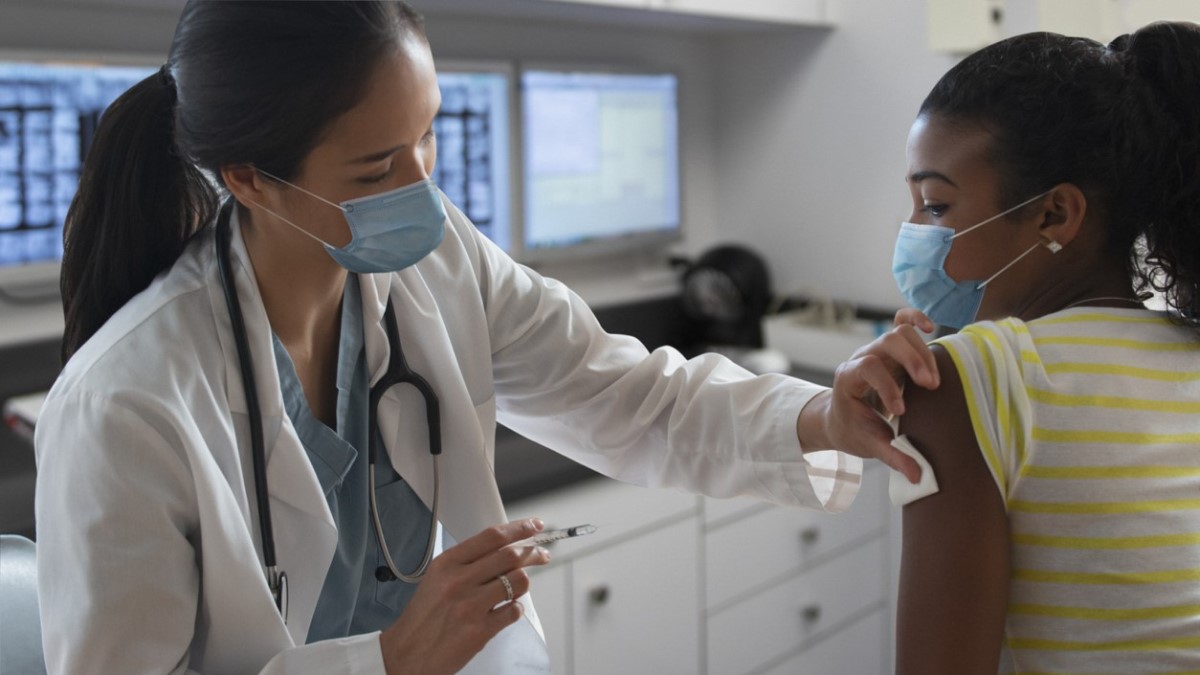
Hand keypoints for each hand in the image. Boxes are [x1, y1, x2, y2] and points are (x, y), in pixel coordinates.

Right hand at [379, 518, 551, 674]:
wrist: (406, 655)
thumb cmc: (422, 619)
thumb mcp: (436, 580)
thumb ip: (467, 564)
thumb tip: (503, 551)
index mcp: (447, 564)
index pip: (492, 537)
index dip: (519, 528)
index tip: (534, 526)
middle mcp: (459, 581)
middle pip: (510, 555)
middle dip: (533, 553)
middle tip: (542, 555)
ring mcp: (470, 606)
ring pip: (518, 582)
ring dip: (523, 583)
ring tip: (516, 588)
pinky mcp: (480, 631)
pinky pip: (514, 611)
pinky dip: (515, 609)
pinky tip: (504, 611)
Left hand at [797, 309, 938, 482]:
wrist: (842, 419)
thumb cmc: (854, 430)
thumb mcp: (869, 446)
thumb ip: (893, 457)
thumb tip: (918, 477)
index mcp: (848, 378)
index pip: (867, 367)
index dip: (886, 384)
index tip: (901, 410)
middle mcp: (861, 358)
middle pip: (887, 341)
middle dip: (911, 360)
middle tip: (930, 386)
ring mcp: (877, 351)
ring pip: (900, 332)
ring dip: (921, 352)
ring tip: (933, 381)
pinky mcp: (892, 351)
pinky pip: (901, 322)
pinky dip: (916, 319)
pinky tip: (931, 328)